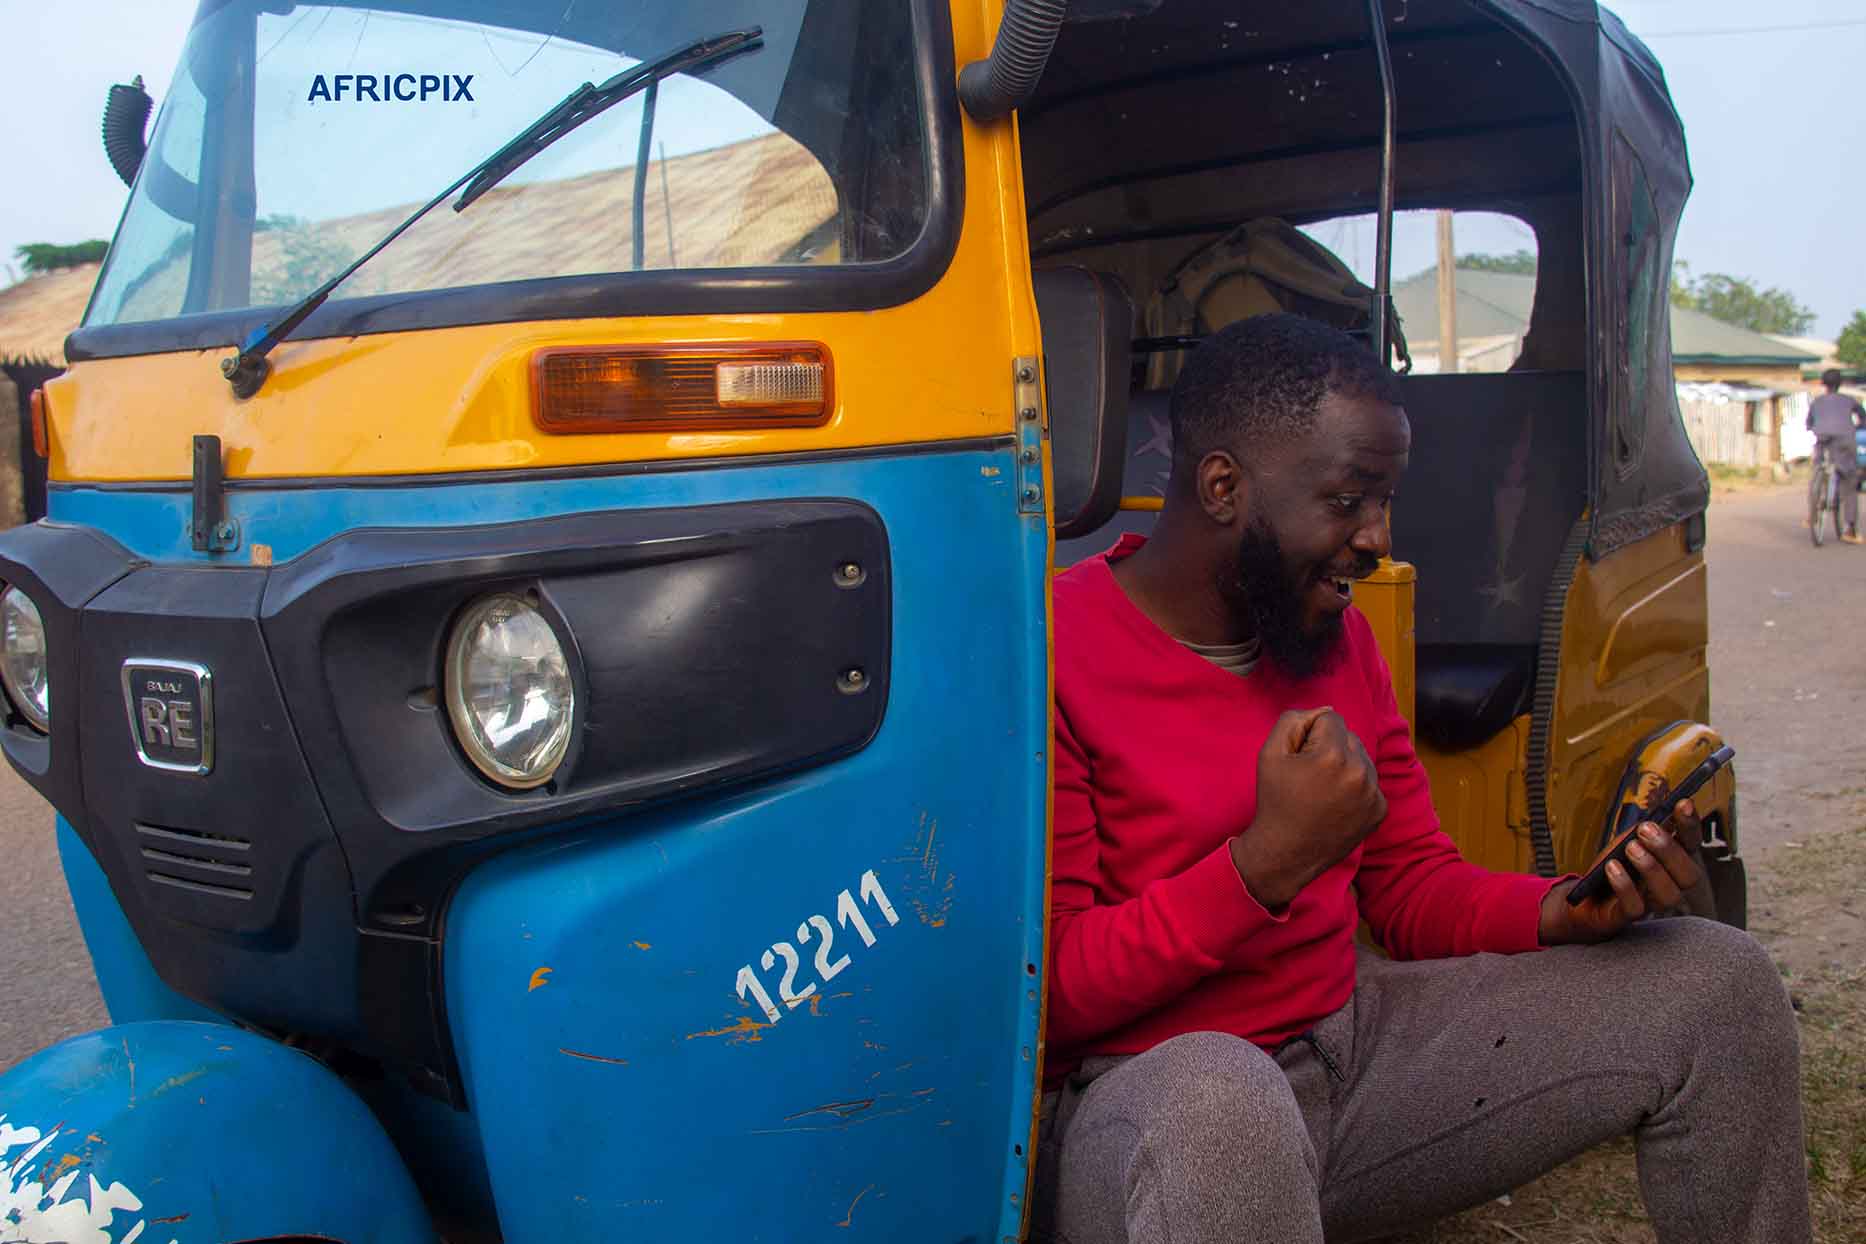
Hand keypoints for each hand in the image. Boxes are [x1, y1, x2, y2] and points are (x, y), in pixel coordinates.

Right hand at [1232, 707, 1387, 909]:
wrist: (1287, 852)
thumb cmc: (1276, 801)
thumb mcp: (1269, 753)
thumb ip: (1293, 720)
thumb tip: (1323, 711)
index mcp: (1333, 755)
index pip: (1329, 718)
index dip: (1309, 735)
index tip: (1299, 759)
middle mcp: (1360, 772)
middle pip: (1348, 736)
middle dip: (1330, 747)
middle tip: (1309, 776)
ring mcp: (1374, 793)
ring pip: (1361, 758)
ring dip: (1345, 766)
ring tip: (1323, 790)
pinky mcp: (1380, 810)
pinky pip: (1370, 782)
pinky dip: (1355, 787)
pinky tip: (1337, 803)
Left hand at [1538, 798, 1704, 944]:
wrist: (1585, 896)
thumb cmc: (1613, 865)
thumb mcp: (1627, 840)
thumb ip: (1645, 831)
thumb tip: (1661, 815)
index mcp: (1672, 861)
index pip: (1692, 844)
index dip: (1691, 825)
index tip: (1682, 804)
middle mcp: (1670, 884)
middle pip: (1689, 875)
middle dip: (1669, 850)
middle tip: (1645, 830)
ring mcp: (1651, 903)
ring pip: (1669, 894)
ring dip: (1651, 868)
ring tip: (1630, 848)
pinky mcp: (1628, 915)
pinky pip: (1635, 907)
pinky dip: (1624, 885)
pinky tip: (1612, 867)